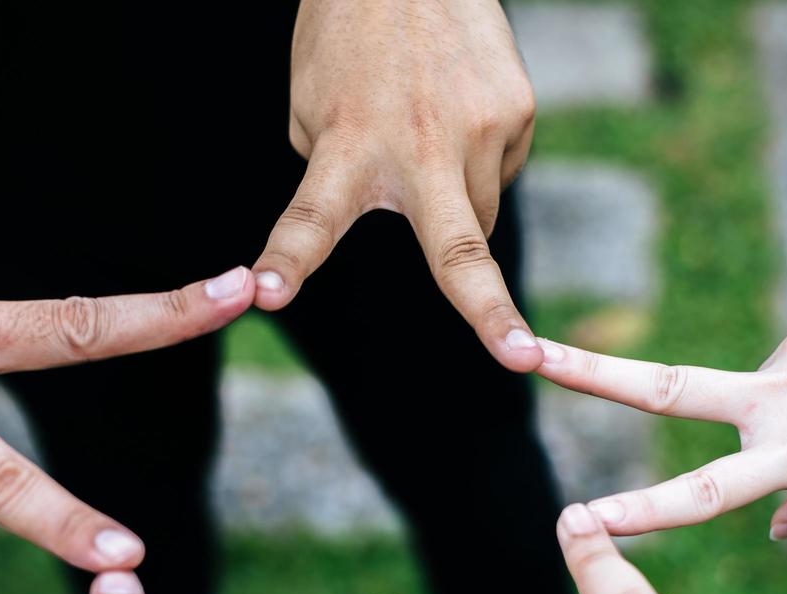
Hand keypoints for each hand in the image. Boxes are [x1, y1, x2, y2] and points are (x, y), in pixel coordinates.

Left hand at [253, 0, 541, 370]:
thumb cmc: (347, 41)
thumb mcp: (312, 107)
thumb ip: (339, 175)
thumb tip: (395, 223)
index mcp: (348, 146)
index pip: (309, 216)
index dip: (287, 260)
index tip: (263, 295)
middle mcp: (419, 144)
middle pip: (458, 250)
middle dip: (491, 314)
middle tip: (522, 358)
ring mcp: (479, 128)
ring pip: (480, 216)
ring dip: (456, 205)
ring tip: (427, 135)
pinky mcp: (519, 110)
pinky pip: (504, 169)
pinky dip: (480, 159)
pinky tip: (455, 110)